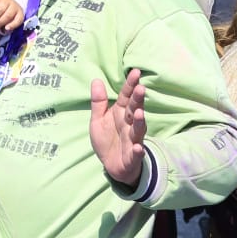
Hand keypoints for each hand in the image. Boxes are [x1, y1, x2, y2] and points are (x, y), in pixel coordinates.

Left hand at [90, 70, 147, 186]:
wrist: (112, 166)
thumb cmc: (107, 139)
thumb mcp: (98, 120)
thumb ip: (98, 102)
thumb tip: (96, 80)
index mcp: (121, 113)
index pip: (126, 97)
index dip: (130, 85)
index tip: (136, 72)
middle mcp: (129, 124)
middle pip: (134, 110)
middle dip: (138, 100)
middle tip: (140, 88)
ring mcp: (132, 140)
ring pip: (138, 130)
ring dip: (139, 122)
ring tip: (139, 113)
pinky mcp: (132, 156)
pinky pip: (136, 153)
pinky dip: (137, 151)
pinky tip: (137, 147)